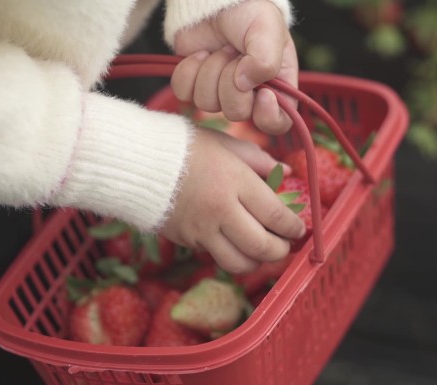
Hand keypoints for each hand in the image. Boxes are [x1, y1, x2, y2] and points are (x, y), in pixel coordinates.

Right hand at [160, 127, 304, 273]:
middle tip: (285, 245)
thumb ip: (259, 160)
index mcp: (236, 182)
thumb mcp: (226, 144)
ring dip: (256, 262)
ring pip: (239, 263)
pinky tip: (232, 241)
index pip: (276, 215)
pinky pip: (215, 256)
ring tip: (260, 250)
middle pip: (262, 247)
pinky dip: (229, 254)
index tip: (299, 228)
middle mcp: (221, 211)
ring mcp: (202, 230)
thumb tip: (285, 173)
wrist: (137, 163)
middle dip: (280, 250)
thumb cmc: (186, 147)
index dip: (293, 227)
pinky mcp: (186, 241)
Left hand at [170, 0, 297, 134]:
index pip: (278, 122)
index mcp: (277, 86)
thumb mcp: (268, 30)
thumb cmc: (249, 12)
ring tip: (218, 50)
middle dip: (230, 82)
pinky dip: (188, 71)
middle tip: (233, 55)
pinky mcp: (194, 86)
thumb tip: (245, 84)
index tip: (262, 93)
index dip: (268, 116)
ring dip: (209, 71)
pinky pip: (184, 94)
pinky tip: (199, 54)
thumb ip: (266, 60)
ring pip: (207, 105)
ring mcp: (220, 93)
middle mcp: (249, 95)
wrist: (215, 0)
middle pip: (237, 114)